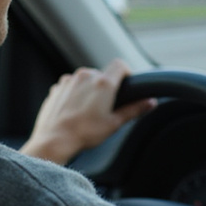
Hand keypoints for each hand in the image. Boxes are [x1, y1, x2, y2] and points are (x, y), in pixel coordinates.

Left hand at [19, 59, 155, 164]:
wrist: (54, 140)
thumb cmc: (85, 133)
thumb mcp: (114, 123)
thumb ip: (134, 109)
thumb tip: (151, 102)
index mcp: (103, 83)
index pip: (120, 65)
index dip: (126, 73)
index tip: (126, 85)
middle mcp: (85, 76)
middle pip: (102, 74)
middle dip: (106, 87)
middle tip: (105, 107)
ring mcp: (69, 80)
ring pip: (86, 80)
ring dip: (89, 90)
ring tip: (87, 112)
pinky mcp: (57, 88)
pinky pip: (71, 86)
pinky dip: (75, 94)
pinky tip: (74, 112)